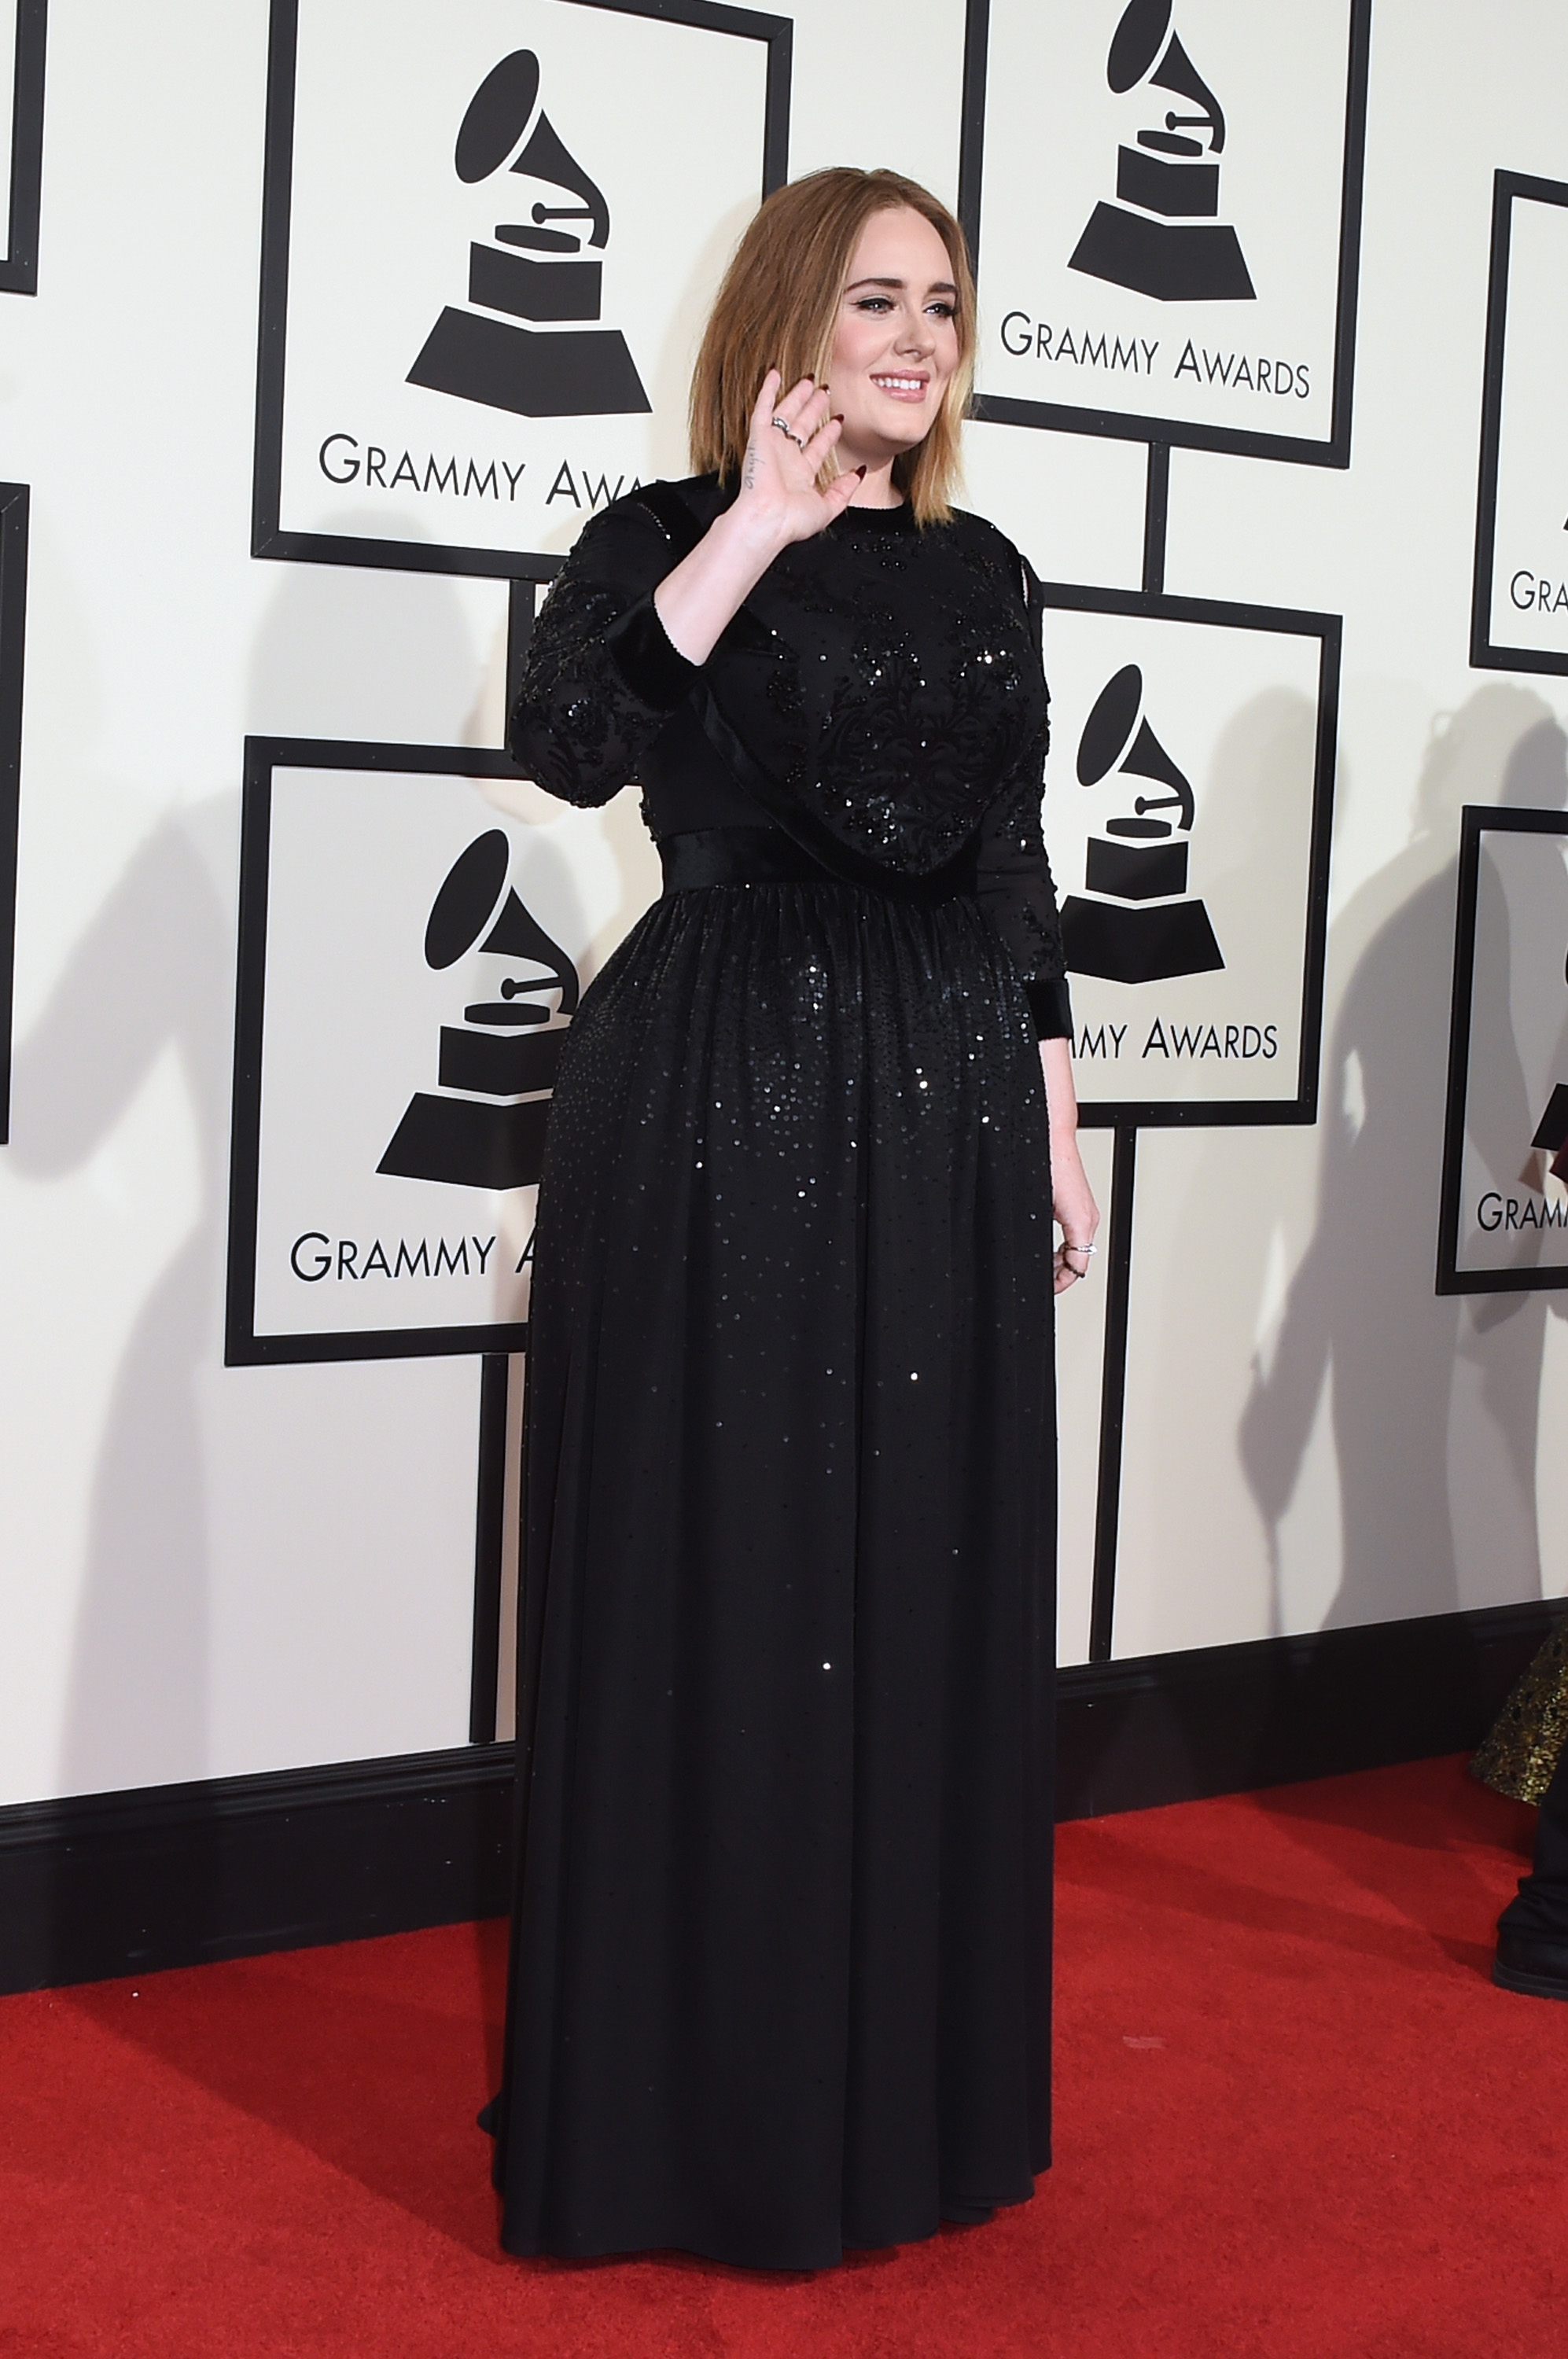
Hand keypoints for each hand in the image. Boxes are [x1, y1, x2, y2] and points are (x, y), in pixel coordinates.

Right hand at [732, 370, 862, 550]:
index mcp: (801, 475)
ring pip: (787, 414)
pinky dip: (768, 390)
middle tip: (825, 391)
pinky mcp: (758, 438)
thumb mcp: (828, 508)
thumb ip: (845, 490)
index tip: (839, 419)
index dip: (829, 433)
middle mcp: (786, 459)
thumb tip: (860, 473)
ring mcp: (772, 447)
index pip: (818, 447)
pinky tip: (775, 373)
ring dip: (797, 396)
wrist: (768, 519)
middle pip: (803, 426)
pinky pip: (762, 408)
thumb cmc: (792, 520)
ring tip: (809, 380)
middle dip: (815, 408)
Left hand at [1051, 1134, 1099, 1296]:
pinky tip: (1045, 1247)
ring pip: (1076, 1248)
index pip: (1078, 1268)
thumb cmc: (1048, 1166)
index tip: (1048, 1290)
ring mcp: (1084, 1211)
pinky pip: (1074, 1234)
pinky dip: (1061, 1246)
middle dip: (1059, 1274)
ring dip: (1060, 1260)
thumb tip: (1046, 1264)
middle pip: (1078, 1260)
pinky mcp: (1077, 1204)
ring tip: (1042, 1268)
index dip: (1062, 1284)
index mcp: (1082, 1223)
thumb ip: (1051, 1241)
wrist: (1050, 1138)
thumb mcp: (1044, 1210)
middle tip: (1041, 1281)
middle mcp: (1087, 1218)